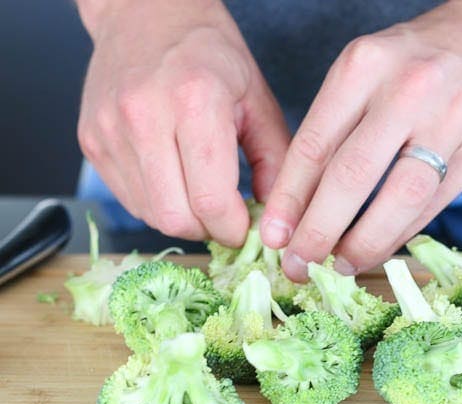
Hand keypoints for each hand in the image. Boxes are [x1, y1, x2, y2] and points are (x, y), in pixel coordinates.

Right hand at [77, 0, 288, 244]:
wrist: (145, 12)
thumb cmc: (209, 52)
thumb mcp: (257, 98)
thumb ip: (274, 160)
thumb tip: (275, 217)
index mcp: (195, 101)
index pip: (210, 200)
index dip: (234, 229)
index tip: (246, 227)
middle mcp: (144, 116)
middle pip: (175, 218)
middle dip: (208, 230)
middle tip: (225, 217)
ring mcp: (109, 130)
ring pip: (149, 214)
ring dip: (182, 218)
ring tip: (201, 193)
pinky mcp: (91, 142)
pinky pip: (129, 198)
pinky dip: (158, 203)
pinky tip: (175, 179)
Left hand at [261, 0, 461, 280]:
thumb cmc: (415, 61)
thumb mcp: (364, 73)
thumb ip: (335, 129)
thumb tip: (299, 205)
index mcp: (363, 66)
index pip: (314, 145)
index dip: (288, 200)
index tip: (272, 237)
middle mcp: (407, 89)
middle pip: (352, 176)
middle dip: (319, 230)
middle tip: (298, 264)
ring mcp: (451, 117)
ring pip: (399, 198)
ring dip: (364, 242)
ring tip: (341, 264)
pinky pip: (434, 204)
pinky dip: (400, 233)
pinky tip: (379, 247)